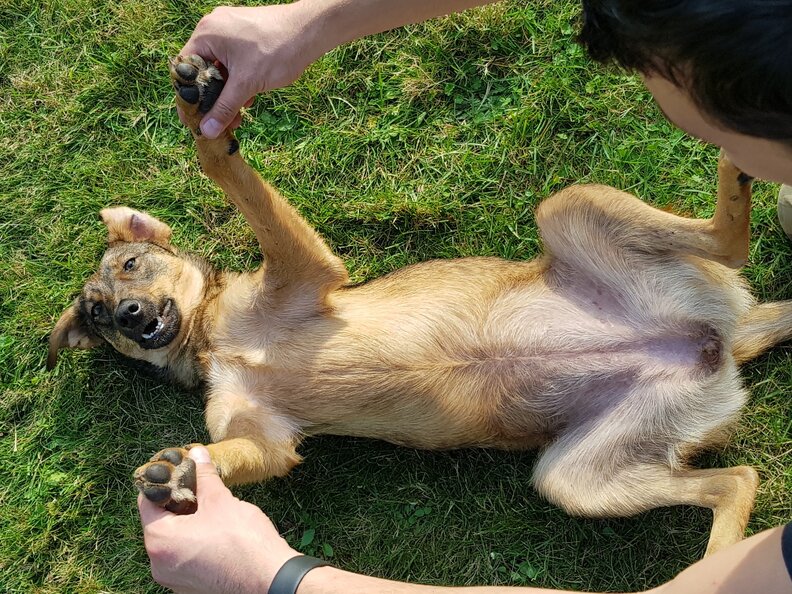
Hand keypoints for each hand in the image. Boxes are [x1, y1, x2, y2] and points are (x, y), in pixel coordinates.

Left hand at [138, 447, 297, 593]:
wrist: (269, 579)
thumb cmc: (242, 541)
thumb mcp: (220, 500)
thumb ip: (204, 476)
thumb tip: (197, 453)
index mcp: (159, 540)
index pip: (147, 502)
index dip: (163, 482)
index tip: (178, 471)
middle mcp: (158, 564)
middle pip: (159, 523)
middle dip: (178, 503)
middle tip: (198, 487)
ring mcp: (173, 580)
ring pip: (173, 541)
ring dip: (187, 523)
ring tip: (210, 509)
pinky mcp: (190, 588)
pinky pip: (184, 558)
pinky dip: (195, 543)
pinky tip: (217, 533)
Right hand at [179, 4, 324, 137]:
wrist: (310, 32)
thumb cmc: (277, 50)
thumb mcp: (247, 84)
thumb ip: (224, 108)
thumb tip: (207, 130)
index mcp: (206, 34)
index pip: (184, 70)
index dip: (187, 97)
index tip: (192, 120)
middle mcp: (214, 29)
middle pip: (202, 71)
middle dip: (212, 100)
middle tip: (217, 124)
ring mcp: (230, 32)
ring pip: (220, 70)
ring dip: (228, 95)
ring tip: (238, 118)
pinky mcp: (245, 37)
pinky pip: (233, 64)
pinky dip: (239, 83)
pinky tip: (249, 101)